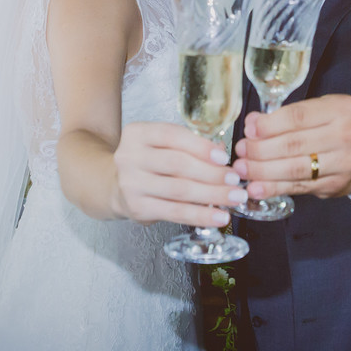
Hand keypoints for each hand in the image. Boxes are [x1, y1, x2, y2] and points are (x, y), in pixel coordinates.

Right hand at [112, 122, 246, 227]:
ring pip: (179, 190)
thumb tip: (222, 155)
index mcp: (137, 133)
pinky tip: (219, 217)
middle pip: (178, 164)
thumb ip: (188, 145)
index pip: (172, 136)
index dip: (200, 147)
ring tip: (234, 198)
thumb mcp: (161, 144)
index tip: (224, 158)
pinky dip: (201, 215)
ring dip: (212, 195)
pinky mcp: (137, 208)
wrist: (115, 185)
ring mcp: (131, 184)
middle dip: (212, 173)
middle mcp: (129, 157)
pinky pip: (175, 212)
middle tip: (235, 180)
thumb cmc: (148, 161)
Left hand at [233, 94, 350, 198]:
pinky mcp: (336, 186)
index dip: (269, 125)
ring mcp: (344, 164)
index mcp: (341, 109)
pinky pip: (299, 187)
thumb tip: (253, 123)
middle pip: (294, 144)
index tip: (249, 130)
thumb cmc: (337, 124)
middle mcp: (346, 136)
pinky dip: (275, 188)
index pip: (298, 117)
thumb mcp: (319, 109)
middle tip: (241, 151)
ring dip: (263, 171)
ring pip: (295, 169)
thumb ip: (287, 115)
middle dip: (261, 149)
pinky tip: (257, 187)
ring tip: (243, 169)